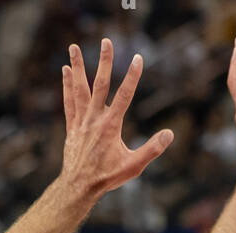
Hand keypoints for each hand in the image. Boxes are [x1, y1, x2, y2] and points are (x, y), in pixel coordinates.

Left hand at [61, 39, 173, 200]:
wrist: (79, 187)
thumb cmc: (108, 178)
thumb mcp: (134, 166)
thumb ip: (152, 149)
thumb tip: (169, 134)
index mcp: (111, 126)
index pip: (124, 95)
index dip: (132, 76)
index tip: (138, 58)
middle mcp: (94, 119)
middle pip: (100, 84)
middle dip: (104, 61)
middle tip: (106, 41)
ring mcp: (81, 121)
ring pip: (80, 88)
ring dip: (78, 66)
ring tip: (74, 47)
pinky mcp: (72, 127)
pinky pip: (69, 101)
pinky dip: (67, 85)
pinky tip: (65, 71)